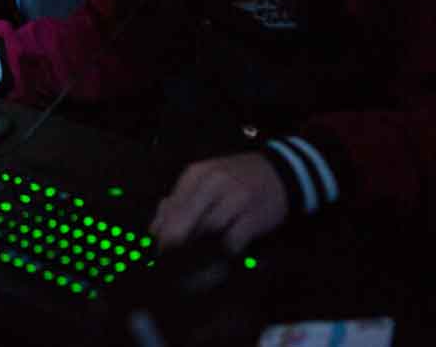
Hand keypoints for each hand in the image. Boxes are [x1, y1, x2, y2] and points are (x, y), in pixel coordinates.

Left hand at [150, 152, 288, 252]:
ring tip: (191, 263)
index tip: (158, 247)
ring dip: (197, 250)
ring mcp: (235, 199)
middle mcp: (213, 183)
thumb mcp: (205, 180)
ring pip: (206, 230)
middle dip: (174, 243)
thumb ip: (180, 200)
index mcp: (196, 174)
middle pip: (184, 218)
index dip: (162, 230)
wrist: (279, 172)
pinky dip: (221, 254)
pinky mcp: (253, 217)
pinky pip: (231, 242)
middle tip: (169, 260)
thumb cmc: (236, 179)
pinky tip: (217, 258)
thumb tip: (155, 228)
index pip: (171, 205)